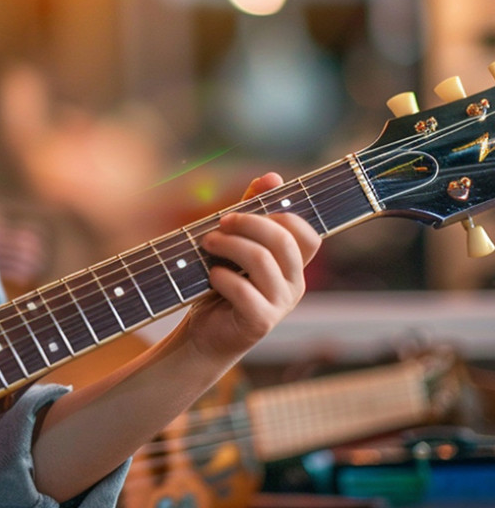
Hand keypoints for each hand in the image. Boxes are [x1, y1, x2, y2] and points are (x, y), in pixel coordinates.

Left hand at [183, 172, 320, 363]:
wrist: (204, 335)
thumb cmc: (220, 285)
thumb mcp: (235, 245)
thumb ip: (252, 212)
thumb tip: (272, 176)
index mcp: (292, 265)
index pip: (307, 233)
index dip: (281, 214)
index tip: (244, 207)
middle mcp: (294, 284)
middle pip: (283, 240)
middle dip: (248, 223)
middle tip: (219, 222)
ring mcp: (280, 304)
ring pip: (261, 260)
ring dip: (229, 245)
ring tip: (206, 244)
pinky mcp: (260, 321)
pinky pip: (244, 290)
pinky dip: (221, 277)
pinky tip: (210, 275)